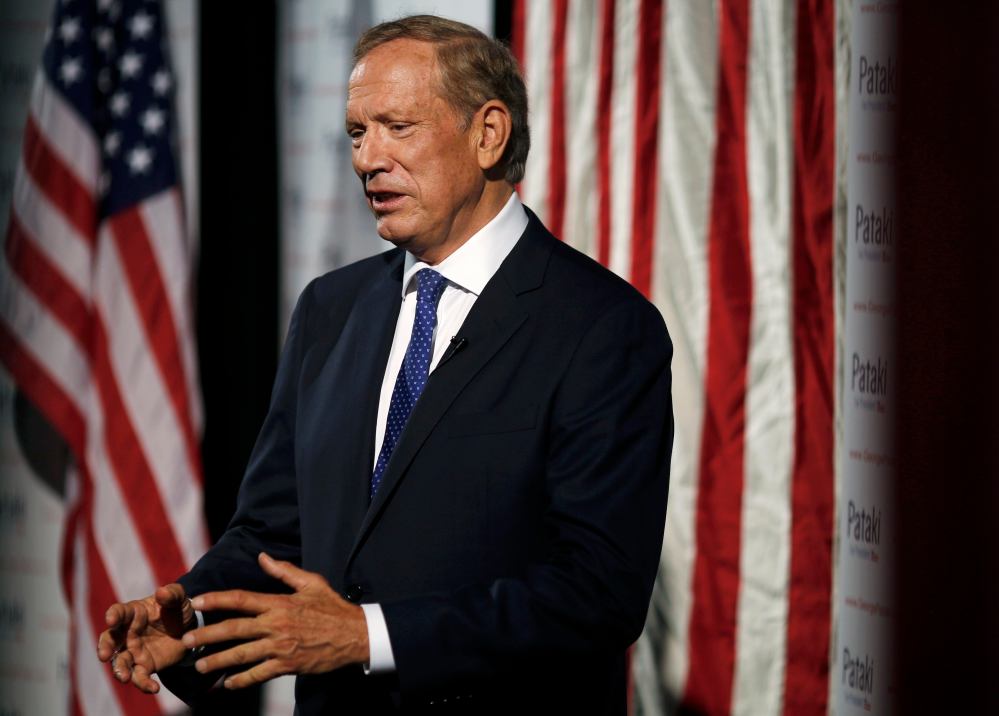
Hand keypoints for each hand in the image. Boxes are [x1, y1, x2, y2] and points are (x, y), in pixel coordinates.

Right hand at [96, 583, 195, 692]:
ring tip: (125, 677)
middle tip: (104, 655)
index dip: (114, 615)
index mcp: (134, 613)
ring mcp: (134, 651)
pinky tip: (153, 688)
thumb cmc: (178, 608)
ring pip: (120, 662)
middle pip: (110, 640)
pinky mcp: (144, 665)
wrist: (190, 628)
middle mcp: (128, 633)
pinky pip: (139, 677)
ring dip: (119, 670)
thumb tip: (161, 592)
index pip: (119, 613)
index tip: (111, 619)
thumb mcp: (179, 598)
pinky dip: (143, 684)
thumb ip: (171, 594)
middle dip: (105, 647)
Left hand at [181, 552, 368, 688]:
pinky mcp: (287, 665)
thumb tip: (262, 557)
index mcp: (279, 603)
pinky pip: (259, 674)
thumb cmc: (333, 607)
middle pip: (234, 629)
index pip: (241, 599)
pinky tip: (228, 684)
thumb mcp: (311, 583)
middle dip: (206, 635)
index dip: (216, 600)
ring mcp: (281, 647)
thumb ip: (284, 571)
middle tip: (186, 641)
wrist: (355, 635)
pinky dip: (242, 680)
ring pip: (241, 655)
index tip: (196, 602)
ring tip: (200, 665)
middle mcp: (276, 625)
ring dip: (218, 661)